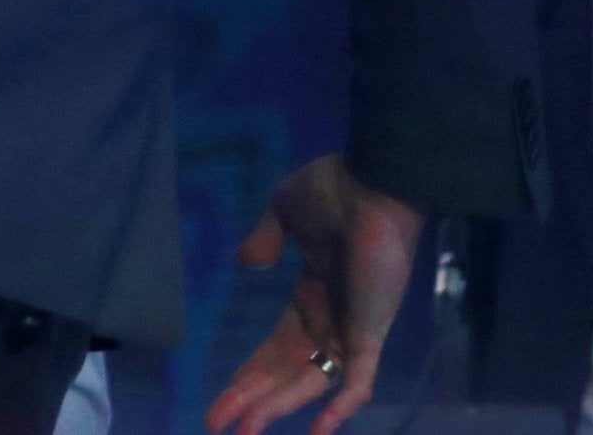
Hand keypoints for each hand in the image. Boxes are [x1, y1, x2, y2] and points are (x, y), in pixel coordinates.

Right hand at [206, 155, 424, 434]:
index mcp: (312, 296)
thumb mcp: (284, 211)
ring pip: (310, 384)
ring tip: (244, 431)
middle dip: (251, 399)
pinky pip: (356, 382)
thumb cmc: (333, 191)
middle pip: (284, 373)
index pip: (276, 348)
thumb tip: (246, 263)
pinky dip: (339, 410)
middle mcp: (330, 321)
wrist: (375, 183)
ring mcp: (350, 330)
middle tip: (217, 424)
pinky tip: (315, 433)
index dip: (249, 373)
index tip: (222, 398)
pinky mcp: (368, 333)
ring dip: (277, 408)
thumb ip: (264, 238)